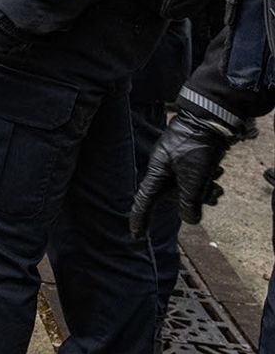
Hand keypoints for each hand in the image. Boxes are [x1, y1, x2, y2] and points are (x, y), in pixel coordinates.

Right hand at [128, 110, 236, 236]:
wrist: (210, 119)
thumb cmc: (197, 146)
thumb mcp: (194, 178)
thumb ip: (189, 201)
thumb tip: (190, 219)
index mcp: (157, 171)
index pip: (145, 200)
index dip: (140, 218)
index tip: (136, 234)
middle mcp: (163, 168)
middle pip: (174, 195)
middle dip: (193, 199)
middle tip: (211, 194)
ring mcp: (175, 162)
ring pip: (187, 187)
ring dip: (204, 189)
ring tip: (217, 183)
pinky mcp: (188, 157)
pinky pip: (194, 177)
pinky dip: (206, 179)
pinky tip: (217, 173)